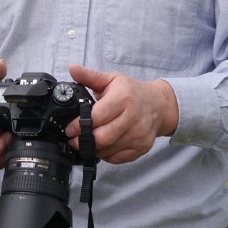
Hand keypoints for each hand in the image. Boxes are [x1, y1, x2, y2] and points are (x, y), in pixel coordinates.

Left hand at [64, 64, 179, 164]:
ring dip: (93, 149)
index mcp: (123, 99)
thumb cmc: (132, 92)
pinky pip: (117, 158)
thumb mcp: (111, 79)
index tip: (69, 129)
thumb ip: (90, 76)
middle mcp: (133, 118)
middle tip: (74, 139)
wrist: (159, 105)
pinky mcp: (141, 147)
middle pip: (102, 138)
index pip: (96, 117)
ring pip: (108, 150)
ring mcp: (138, 135)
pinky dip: (105, 154)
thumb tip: (72, 68)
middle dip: (83, 140)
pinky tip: (101, 146)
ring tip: (85, 142)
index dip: (79, 125)